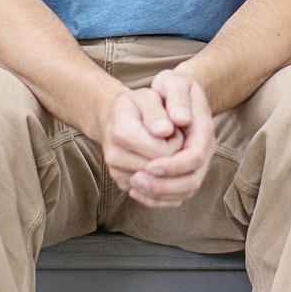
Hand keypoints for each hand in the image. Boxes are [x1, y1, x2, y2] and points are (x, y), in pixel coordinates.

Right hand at [97, 83, 186, 204]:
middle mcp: (115, 157)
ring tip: (164, 148)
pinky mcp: (123, 184)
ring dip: (169, 169)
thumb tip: (165, 130)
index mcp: (122, 133)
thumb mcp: (146, 97)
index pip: (164, 151)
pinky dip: (164, 180)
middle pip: (162, 170)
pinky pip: (152, 193)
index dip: (177, 141)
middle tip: (171, 138)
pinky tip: (161, 162)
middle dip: (174, 156)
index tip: (174, 128)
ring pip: (158, 184)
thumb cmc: (135, 106)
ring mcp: (117, 173)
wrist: (113, 119)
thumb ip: (156, 112)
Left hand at [124, 68, 216, 209]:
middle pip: (192, 181)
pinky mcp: (183, 172)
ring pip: (184, 192)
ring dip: (159, 194)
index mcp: (203, 130)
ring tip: (134, 185)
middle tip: (137, 180)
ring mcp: (195, 163)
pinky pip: (176, 195)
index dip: (173, 166)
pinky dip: (157, 198)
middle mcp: (203, 150)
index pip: (195, 157)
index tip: (149, 165)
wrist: (176, 94)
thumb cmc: (173, 88)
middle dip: (164, 186)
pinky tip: (136, 190)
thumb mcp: (175, 82)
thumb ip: (178, 98)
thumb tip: (180, 119)